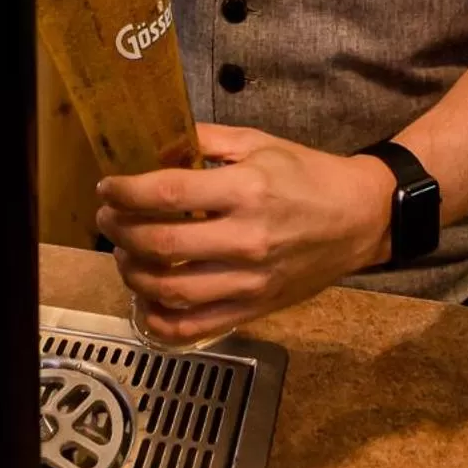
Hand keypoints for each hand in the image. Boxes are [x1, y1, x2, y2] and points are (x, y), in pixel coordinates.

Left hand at [95, 124, 394, 344]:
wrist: (360, 218)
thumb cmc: (307, 174)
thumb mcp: (258, 142)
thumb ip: (205, 140)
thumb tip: (156, 148)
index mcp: (246, 190)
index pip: (168, 195)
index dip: (126, 191)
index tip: (106, 187)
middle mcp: (246, 239)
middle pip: (161, 246)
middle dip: (120, 231)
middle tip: (107, 218)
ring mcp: (250, 281)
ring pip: (171, 290)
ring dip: (132, 273)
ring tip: (124, 253)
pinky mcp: (255, 309)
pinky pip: (196, 327)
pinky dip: (160, 320)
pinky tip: (145, 300)